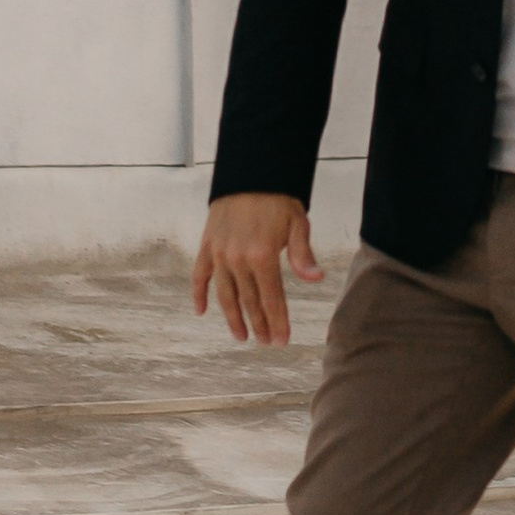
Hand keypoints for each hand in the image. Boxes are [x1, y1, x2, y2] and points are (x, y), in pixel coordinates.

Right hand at [192, 192, 321, 345]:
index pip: (271, 298)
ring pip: (225, 294)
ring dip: (232, 317)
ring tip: (241, 336)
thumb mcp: (298, 224)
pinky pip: (200, 275)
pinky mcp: (207, 245)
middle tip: (266, 343)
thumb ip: (302, 255)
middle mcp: (237, 259)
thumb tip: (315, 279)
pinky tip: (200, 311)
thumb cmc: (279, 199)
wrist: (251, 172)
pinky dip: (199, 293)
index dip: (277, 321)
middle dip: (259, 324)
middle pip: (249, 301)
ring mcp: (219, 253)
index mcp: (262, 256)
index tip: (282, 341)